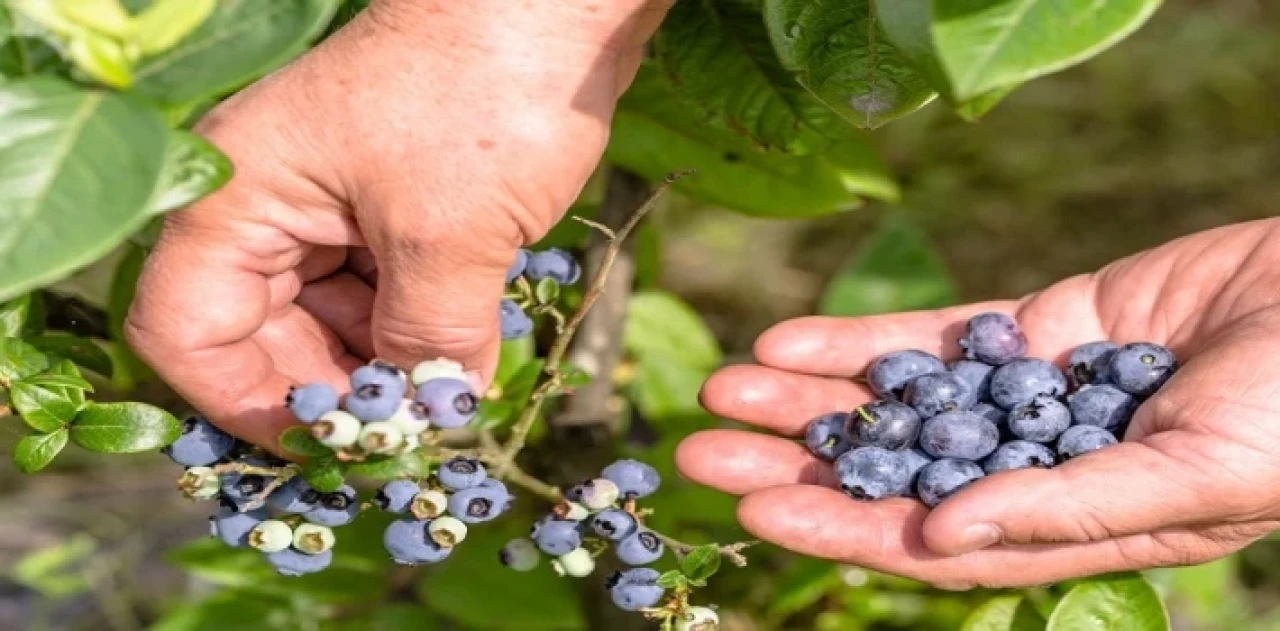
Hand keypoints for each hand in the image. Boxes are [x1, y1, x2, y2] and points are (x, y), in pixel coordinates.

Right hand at [125, 0, 669, 448]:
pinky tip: (463, 351)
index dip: (244, 406)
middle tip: (406, 436)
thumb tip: (430, 419)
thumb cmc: (484, 94)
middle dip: (332, 392)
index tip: (327, 447)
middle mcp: (269, 203)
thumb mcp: (451, 237)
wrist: (555, 4)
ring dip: (382, 366)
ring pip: (328, 320)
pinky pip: (380, 290)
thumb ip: (428, 343)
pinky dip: (416, 329)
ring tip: (444, 396)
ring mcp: (329, 202)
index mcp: (240, 197)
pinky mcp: (388, 204)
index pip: (186, 331)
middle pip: (261, 336)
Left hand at [677, 219, 1279, 588]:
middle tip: (699, 450)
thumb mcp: (1192, 478)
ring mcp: (1023, 396)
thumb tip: (940, 534)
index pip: (929, 543)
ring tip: (721, 389)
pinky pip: (932, 336)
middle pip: (890, 473)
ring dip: (810, 397)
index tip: (753, 511)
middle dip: (796, 463)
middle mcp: (1030, 469)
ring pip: (895, 402)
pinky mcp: (1030, 328)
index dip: (840, 530)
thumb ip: (1068, 510)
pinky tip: (787, 341)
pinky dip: (862, 339)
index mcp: (1066, 529)